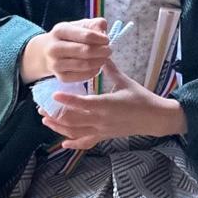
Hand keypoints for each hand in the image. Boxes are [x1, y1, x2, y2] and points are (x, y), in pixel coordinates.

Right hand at [21, 18, 111, 83]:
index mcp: (60, 31)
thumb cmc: (68, 37)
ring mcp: (56, 64)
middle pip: (85, 51)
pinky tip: (96, 67)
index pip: (86, 36)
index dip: (101, 39)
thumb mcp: (78, 25)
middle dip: (102, 51)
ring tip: (104, 59)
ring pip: (84, 65)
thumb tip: (103, 31)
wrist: (46, 52)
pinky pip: (81, 77)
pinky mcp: (60, 77)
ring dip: (99, 62)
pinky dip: (93, 72)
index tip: (107, 40)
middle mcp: (54, 48)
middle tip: (109, 51)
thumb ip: (94, 24)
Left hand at [41, 60, 187, 149]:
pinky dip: (74, 144)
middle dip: (55, 114)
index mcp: (107, 104)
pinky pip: (87, 142)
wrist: (155, 118)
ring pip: (76, 132)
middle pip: (73, 119)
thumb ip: (110, 69)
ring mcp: (102, 130)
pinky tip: (63, 143)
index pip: (83, 103)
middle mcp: (102, 119)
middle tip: (41, 108)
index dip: (67, 100)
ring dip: (59, 127)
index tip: (54, 94)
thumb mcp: (125, 81)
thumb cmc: (141, 98)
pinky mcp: (104, 136)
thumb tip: (100, 54)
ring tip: (45, 120)